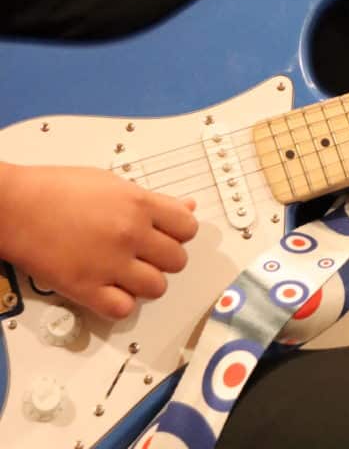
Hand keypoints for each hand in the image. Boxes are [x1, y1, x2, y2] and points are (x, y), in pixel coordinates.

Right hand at [0, 163, 197, 319]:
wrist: (16, 205)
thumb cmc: (56, 189)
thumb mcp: (112, 182)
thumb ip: (153, 199)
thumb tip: (185, 207)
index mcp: (138, 203)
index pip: (188, 227)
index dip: (180, 232)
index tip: (170, 234)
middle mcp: (130, 233)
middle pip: (177, 260)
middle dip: (165, 258)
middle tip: (147, 253)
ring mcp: (109, 263)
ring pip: (156, 288)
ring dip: (146, 283)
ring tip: (128, 272)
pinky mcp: (86, 289)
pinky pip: (123, 310)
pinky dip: (121, 304)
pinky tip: (110, 289)